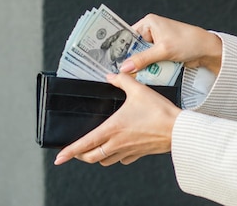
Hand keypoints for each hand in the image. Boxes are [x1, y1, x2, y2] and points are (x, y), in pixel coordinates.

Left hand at [54, 73, 180, 166]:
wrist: (178, 129)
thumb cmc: (159, 112)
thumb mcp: (139, 90)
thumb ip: (123, 80)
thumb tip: (112, 76)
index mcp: (112, 128)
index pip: (84, 144)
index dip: (69, 152)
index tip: (59, 157)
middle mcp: (117, 143)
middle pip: (90, 157)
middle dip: (80, 155)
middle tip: (76, 151)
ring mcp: (127, 150)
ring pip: (104, 161)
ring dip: (97, 157)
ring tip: (95, 149)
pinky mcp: (138, 154)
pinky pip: (121, 160)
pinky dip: (116, 156)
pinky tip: (119, 148)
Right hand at [120, 14, 221, 75]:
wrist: (207, 50)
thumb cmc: (189, 42)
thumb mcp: (163, 50)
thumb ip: (143, 59)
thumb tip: (125, 67)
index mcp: (149, 23)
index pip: (128, 35)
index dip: (118, 46)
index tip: (108, 57)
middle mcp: (152, 31)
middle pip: (134, 48)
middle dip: (131, 60)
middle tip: (121, 71)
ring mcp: (157, 43)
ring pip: (142, 57)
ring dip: (141, 66)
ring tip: (135, 75)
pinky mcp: (162, 53)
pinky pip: (151, 62)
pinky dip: (150, 68)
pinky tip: (147, 75)